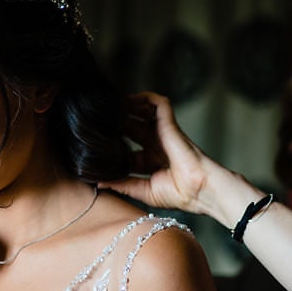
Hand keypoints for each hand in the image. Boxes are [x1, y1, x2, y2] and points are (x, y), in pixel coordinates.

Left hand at [102, 92, 212, 213]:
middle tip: (97, 119)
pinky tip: (128, 99)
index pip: (127, 150)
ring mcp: (162, 132)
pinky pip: (158, 102)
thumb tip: (98, 184)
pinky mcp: (169, 123)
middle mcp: (156, 144)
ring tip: (109, 106)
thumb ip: (122, 185)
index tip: (93, 144)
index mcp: (151, 161)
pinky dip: (144, 97)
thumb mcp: (143, 190)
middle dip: (116, 123)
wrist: (198, 188)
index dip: (112, 146)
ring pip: (143, 111)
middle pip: (131, 127)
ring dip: (127, 106)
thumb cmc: (178, 193)